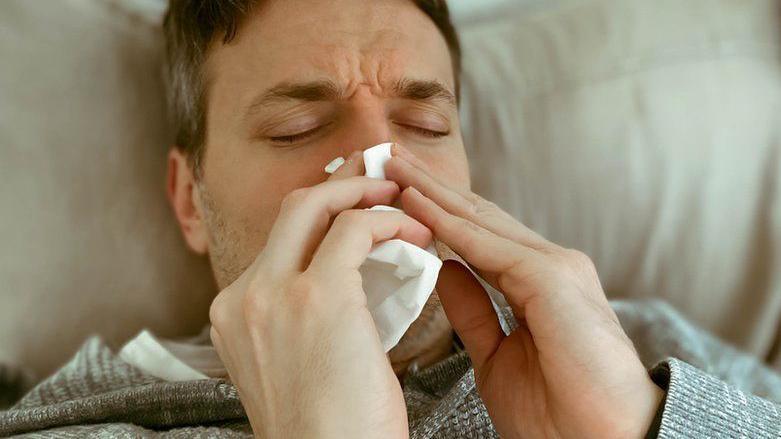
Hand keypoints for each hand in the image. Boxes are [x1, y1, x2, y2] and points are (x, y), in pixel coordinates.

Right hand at [209, 151, 425, 438]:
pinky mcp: (318, 297)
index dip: (321, 213)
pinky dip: (389, 221)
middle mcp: (244, 296)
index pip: (280, 240)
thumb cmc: (330, 430)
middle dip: (339, 183)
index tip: (354, 203)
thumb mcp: (295, 365)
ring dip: (366, 195)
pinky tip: (415, 234)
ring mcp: (274, 294)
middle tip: (377, 178)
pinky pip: (357, 228)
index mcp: (236, 313)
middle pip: (291, 209)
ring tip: (402, 202)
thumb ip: (302, 317)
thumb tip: (344, 280)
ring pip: (318, 205)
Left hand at [385, 145, 663, 438]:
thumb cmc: (558, 409)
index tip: (397, 190)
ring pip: (481, 220)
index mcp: (537, 282)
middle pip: (477, 215)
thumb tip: (445, 270)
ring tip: (396, 166)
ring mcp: (555, 267)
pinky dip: (450, 224)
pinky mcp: (554, 278)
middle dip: (431, 186)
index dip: (436, 210)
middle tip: (389, 157)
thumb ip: (473, 311)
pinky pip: (490, 247)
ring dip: (434, 192)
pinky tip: (418, 203)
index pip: (477, 233)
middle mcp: (549, 264)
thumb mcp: (496, 356)